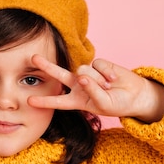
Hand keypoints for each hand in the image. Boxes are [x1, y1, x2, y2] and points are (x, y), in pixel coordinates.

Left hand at [28, 55, 163, 122]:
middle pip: (59, 75)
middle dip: (47, 66)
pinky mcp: (98, 64)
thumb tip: (82, 76)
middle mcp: (79, 85)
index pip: (58, 101)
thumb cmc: (117, 104)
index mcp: (76, 100)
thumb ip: (92, 91)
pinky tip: (114, 79)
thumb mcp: (104, 104)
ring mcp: (88, 74)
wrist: (134, 95)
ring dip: (98, 80)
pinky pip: (98, 65)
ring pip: (84, 71)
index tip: (29, 101)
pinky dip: (107, 73)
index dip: (44, 102)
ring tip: (109, 87)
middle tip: (33, 58)